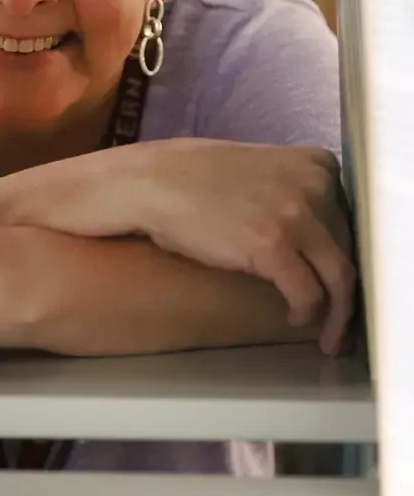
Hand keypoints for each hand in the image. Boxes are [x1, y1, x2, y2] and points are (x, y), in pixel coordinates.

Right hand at [124, 140, 354, 352]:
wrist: (148, 184)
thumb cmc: (188, 177)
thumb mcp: (258, 167)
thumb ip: (290, 188)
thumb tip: (306, 226)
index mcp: (315, 163)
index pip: (348, 218)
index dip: (344, 252)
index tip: (338, 277)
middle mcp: (314, 185)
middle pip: (347, 247)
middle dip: (344, 286)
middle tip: (338, 313)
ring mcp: (296, 215)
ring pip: (339, 276)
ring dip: (337, 311)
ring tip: (327, 332)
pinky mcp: (273, 246)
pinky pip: (308, 292)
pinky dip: (307, 312)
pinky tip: (297, 318)